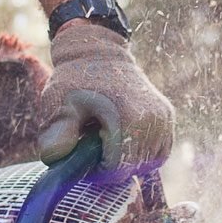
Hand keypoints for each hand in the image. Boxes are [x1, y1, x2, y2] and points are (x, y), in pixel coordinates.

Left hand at [36, 21, 175, 170]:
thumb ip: (57, 134)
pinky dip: (142, 152)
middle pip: (133, 168)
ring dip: (127, 159)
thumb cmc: (74, 80)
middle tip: (93, 144)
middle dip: (111, 163)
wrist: (98, 52)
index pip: (118, 169)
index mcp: (129, 118)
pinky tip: (124, 138)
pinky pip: (159, 151)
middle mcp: (153, 119)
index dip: (97, 170)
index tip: (84, 153)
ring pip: (149, 163)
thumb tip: (53, 159)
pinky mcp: (167, 115)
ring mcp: (163, 117)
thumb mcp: (59, 105)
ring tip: (108, 138)